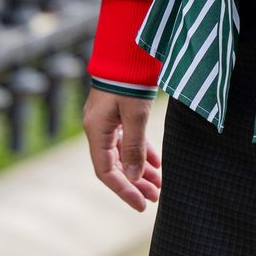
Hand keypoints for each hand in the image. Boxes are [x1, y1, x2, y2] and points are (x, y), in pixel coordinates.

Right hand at [82, 89, 161, 210]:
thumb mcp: (135, 115)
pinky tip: (157, 164)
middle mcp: (98, 129)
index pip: (107, 172)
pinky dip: (142, 152)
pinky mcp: (117, 114)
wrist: (126, 50)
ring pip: (123, 154)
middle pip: (115, 165)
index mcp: (96, 131)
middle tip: (156, 198)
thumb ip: (135, 147)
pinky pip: (128, 140)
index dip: (124, 190)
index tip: (141, 205)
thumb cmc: (129, 80)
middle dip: (135, 183)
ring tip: (159, 186)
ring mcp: (107, 121)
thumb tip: (135, 178)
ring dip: (140, 170)